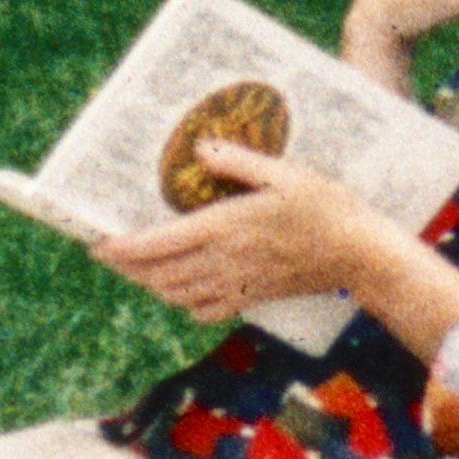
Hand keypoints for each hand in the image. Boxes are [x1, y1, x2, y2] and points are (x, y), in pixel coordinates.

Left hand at [87, 141, 430, 326]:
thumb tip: (201, 148)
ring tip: (137, 267)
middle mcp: (225, 262)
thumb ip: (238, 162)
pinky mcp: (253, 298)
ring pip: (177, 294)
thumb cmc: (327, 208)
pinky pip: (205, 310)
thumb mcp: (285, 173)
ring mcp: (238, 285)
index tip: (98, 244)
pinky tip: (182, 290)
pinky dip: (184, 302)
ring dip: (151, 283)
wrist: (360, 254)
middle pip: (159, 274)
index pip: (158, 244)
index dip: (123, 248)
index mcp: (226, 228)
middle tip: (108, 253)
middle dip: (128, 266)